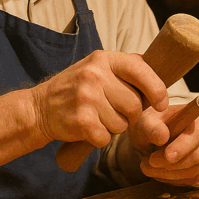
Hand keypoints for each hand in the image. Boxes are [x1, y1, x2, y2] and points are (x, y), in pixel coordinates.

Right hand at [31, 51, 167, 146]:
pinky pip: (107, 138)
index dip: (157, 89)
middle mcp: (94, 75)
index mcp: (102, 59)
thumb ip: (124, 68)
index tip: (161, 103)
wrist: (38, 108)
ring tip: (96, 117)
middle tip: (112, 112)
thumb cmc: (75, 90)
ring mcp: (87, 97)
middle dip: (129, 115)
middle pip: (134, 104)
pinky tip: (87, 128)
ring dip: (113, 127)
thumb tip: (159, 73)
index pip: (140, 69)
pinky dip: (100, 138)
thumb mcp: (96, 68)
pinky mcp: (81, 121)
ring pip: (122, 124)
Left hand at [139, 104, 198, 185]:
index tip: (166, 156)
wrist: (156, 130)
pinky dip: (174, 179)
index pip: (198, 134)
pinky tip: (158, 173)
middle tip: (148, 163)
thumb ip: (152, 127)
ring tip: (148, 168)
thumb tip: (161, 137)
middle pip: (198, 155)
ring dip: (170, 173)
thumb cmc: (154, 122)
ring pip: (195, 170)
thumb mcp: (147, 120)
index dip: (183, 147)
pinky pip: (193, 178)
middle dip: (172, 164)